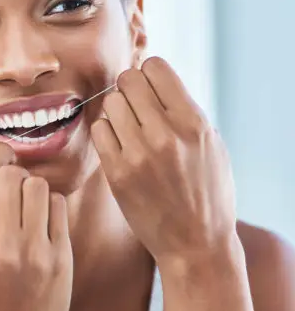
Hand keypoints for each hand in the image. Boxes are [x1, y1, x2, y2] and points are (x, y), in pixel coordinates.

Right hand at [0, 143, 72, 310]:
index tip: (1, 153)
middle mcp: (1, 244)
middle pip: (12, 176)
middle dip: (14, 173)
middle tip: (15, 185)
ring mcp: (33, 252)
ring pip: (38, 186)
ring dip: (34, 189)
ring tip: (31, 206)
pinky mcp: (60, 258)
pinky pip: (58, 207)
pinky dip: (51, 206)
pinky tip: (46, 221)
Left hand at [91, 56, 237, 269]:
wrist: (195, 243)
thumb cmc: (206, 191)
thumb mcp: (210, 144)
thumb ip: (184, 111)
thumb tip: (154, 81)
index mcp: (193, 122)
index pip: (155, 67)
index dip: (149, 74)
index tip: (151, 88)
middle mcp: (166, 134)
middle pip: (128, 80)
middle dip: (129, 88)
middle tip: (135, 107)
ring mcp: (139, 154)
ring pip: (110, 103)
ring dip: (117, 110)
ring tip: (129, 128)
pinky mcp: (118, 173)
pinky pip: (99, 130)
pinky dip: (107, 133)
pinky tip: (119, 144)